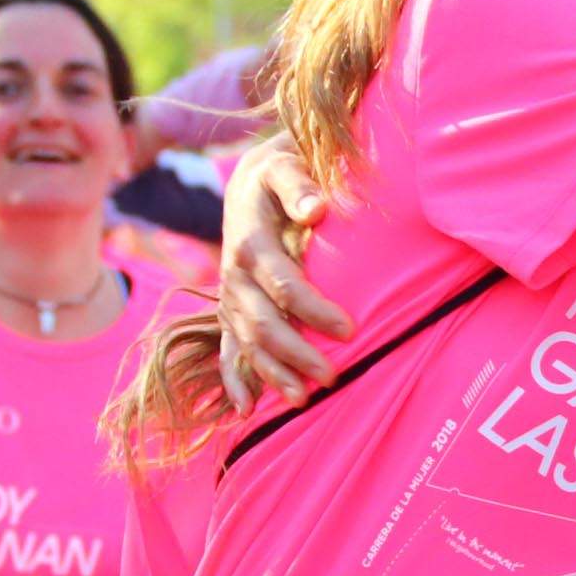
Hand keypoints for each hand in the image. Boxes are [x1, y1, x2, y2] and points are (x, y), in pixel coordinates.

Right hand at [214, 148, 348, 409]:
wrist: (250, 181)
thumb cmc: (280, 174)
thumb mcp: (285, 166)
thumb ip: (298, 184)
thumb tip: (316, 210)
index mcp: (249, 242)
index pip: (283, 285)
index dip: (314, 310)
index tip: (350, 330)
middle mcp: (234, 275)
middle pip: (261, 323)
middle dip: (296, 353)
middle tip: (332, 377)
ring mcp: (229, 296)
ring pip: (245, 343)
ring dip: (272, 373)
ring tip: (302, 400)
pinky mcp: (229, 309)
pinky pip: (225, 349)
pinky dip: (233, 380)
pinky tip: (245, 410)